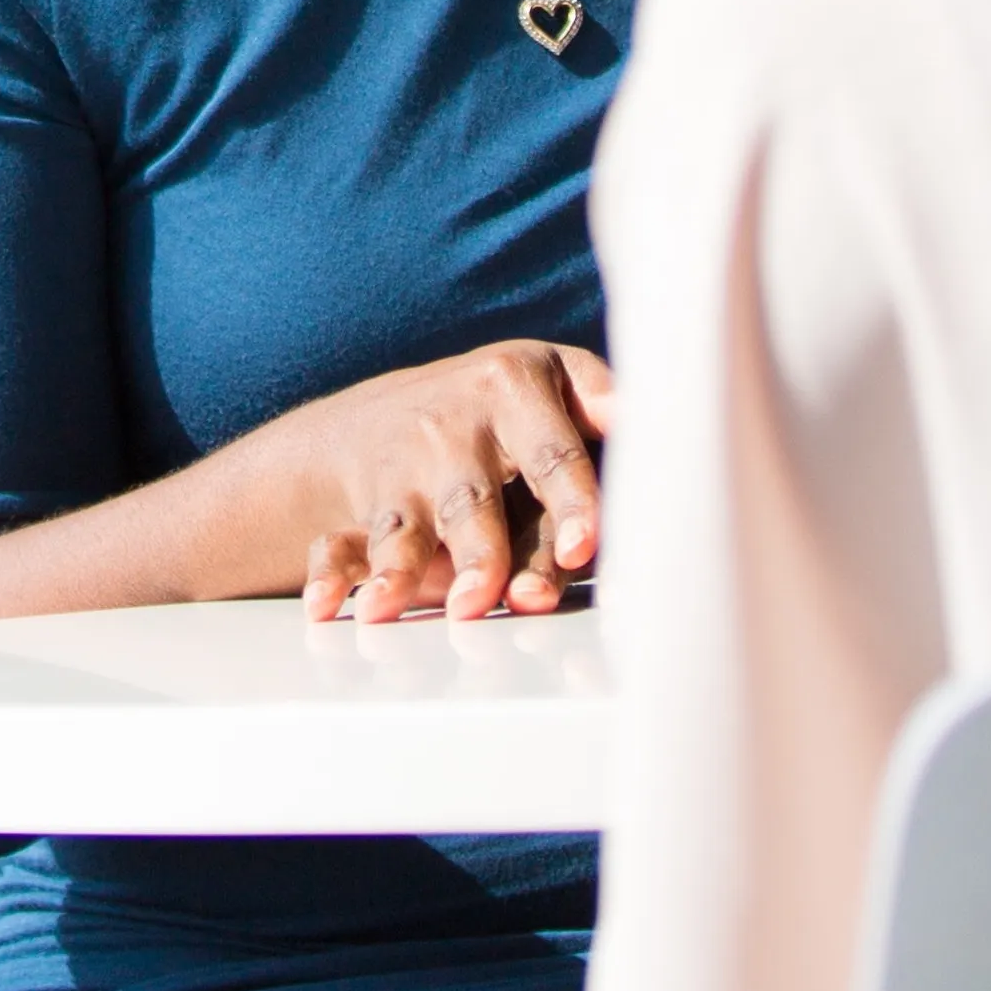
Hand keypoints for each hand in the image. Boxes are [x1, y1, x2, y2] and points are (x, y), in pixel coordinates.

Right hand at [293, 341, 611, 623]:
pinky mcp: (365, 501)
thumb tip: (662, 421)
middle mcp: (456, 425)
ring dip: (401, 570)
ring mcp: (405, 465)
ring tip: (391, 609)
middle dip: (483, 552)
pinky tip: (328, 607)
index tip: (582, 548)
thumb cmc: (507, 409)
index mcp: (517, 386)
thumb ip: (603, 406)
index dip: (569, 502)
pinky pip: (342, 543)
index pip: (553, 453)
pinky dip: (333, 577)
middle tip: (496, 600)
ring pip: (408, 526)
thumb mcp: (555, 381)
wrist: (387, 412)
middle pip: (475, 500)